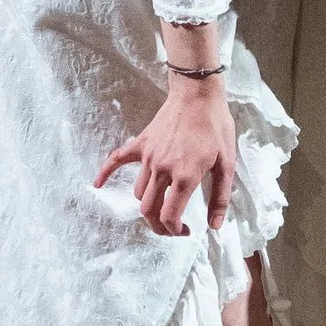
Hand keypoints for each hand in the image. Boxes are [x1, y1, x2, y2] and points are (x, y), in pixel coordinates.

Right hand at [94, 74, 237, 233]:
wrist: (198, 94)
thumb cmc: (216, 127)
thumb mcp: (227, 163)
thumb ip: (220, 197)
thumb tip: (214, 226)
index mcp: (185, 176)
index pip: (169, 216)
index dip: (174, 231)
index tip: (184, 231)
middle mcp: (163, 169)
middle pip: (149, 210)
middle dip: (159, 225)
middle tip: (172, 227)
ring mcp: (149, 156)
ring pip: (139, 192)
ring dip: (148, 204)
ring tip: (162, 206)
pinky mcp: (141, 143)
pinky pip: (117, 159)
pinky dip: (106, 173)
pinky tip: (97, 184)